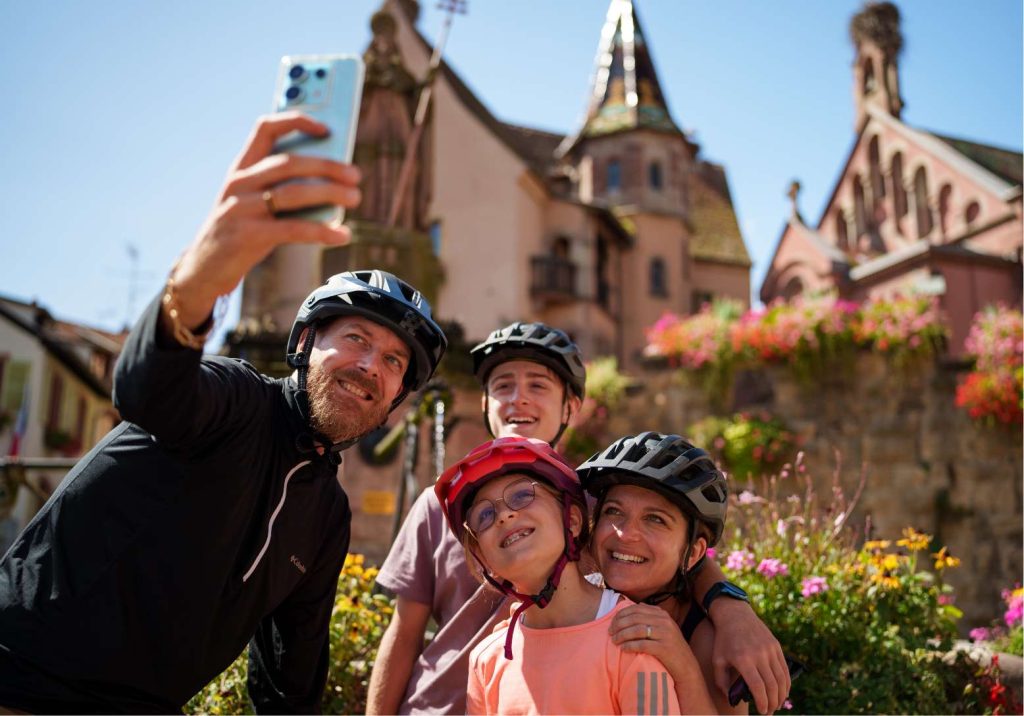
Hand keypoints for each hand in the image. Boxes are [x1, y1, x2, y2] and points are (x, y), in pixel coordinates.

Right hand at [171, 112, 361, 326]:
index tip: (325, 128)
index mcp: (240, 168)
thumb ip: (280, 188)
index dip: (296, 121)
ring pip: (293, 193)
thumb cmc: (239, 232)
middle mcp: (239, 183)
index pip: (265, 129)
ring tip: (354, 198)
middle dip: (327, 166)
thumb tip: (332, 182)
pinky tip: (342, 235)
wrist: (203, 268)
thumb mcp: (251, 202)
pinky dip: (322, 231)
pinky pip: (293, 229)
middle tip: (355, 175)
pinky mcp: (248, 236)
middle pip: (289, 163)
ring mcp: (241, 209)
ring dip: (330, 193)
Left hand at [611, 602, 716, 714]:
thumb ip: (651, 616)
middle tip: (610, 632)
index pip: (636, 609)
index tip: (612, 623)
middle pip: (635, 618)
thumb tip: (635, 606)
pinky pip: (642, 644)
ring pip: (637, 630)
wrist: (686, 666)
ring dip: (622, 635)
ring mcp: (665, 634)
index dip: (621, 615)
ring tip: (614, 641)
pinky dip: (630, 645)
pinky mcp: (664, 648)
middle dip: (619, 625)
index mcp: (662, 614)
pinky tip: (623, 648)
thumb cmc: (670, 647)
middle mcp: (664, 621)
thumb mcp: (664, 627)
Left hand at [709, 598, 789, 713]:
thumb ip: (721, 682)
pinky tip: (783, 691)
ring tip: (776, 704)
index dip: (762, 702)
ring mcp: (770, 649)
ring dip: (781, 695)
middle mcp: (759, 654)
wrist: (735, 615)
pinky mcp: (776, 646)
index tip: (762, 712)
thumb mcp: (717, 660)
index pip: (758, 687)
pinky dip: (786, 683)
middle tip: (770, 712)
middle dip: (773, 702)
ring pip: (781, 679)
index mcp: (743, 659)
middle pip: (772, 685)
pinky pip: (784, 669)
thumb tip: (731, 699)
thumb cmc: (724, 640)